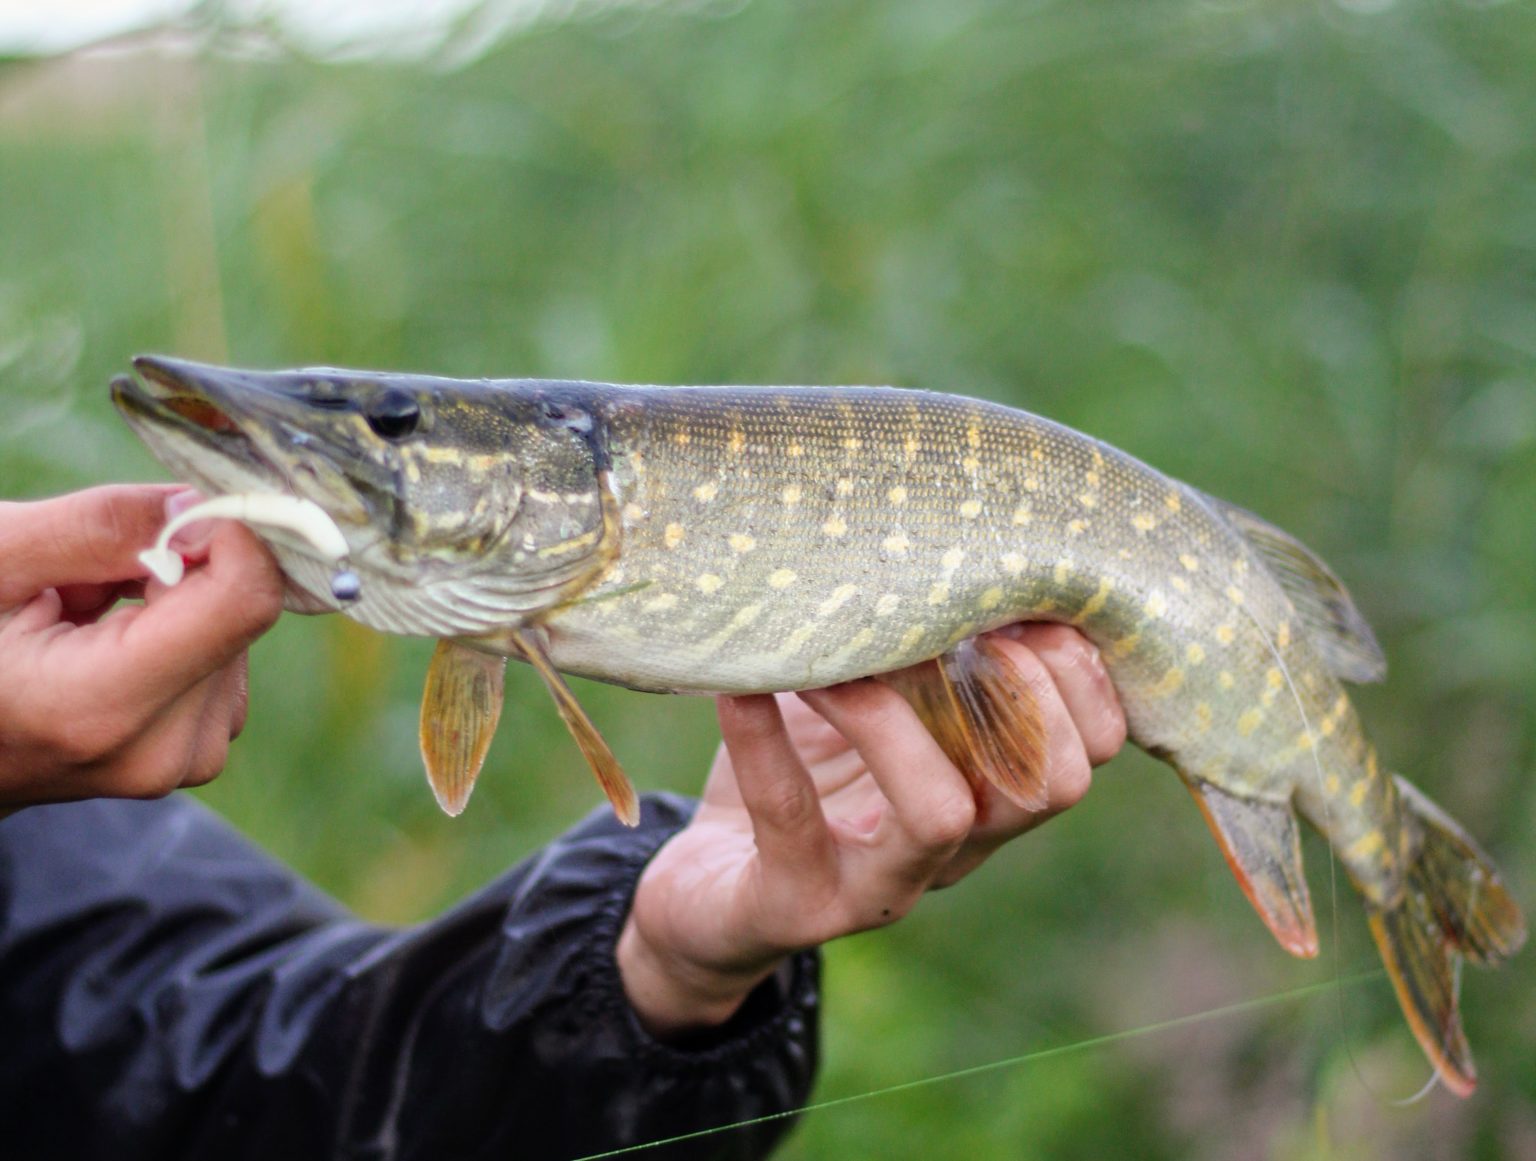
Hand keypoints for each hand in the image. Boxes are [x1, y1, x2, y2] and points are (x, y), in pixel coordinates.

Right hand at [0, 485, 284, 811]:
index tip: (178, 511)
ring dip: (174, 605)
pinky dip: (180, 635)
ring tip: (84, 623)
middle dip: (178, 573)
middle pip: (239, 612)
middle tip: (88, 584)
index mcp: (100, 707)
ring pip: (237, 633)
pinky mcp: (200, 753)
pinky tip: (109, 646)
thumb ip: (99, 528)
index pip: (242, 601)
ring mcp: (186, 761)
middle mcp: (162, 750)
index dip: (226, 536)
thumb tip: (200, 505)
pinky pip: (226, 661)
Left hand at [617, 624, 1126, 1037]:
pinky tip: (740, 687)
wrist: (704, 890)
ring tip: (830, 657)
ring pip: (942, 813)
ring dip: (889, 716)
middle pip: (1052, 788)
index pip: (1087, 752)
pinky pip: (790, 818)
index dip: (1076, 675)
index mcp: (985, 796)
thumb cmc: (800, 773)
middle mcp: (955, 851)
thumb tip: (950, 546)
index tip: (1016, 601)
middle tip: (949, 627)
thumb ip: (914, 651)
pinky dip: (764, 739)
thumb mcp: (863, 703)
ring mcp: (881, 889)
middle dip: (1022, 692)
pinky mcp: (796, 907)